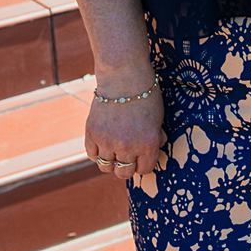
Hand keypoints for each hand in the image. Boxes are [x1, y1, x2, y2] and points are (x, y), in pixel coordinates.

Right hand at [86, 67, 165, 184]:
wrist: (124, 76)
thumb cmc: (146, 95)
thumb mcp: (159, 117)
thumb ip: (156, 136)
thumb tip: (156, 148)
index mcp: (148, 143)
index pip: (144, 169)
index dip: (143, 164)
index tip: (141, 158)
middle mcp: (128, 147)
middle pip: (124, 173)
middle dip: (127, 167)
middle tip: (127, 157)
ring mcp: (108, 142)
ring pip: (106, 167)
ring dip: (111, 161)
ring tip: (114, 150)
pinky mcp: (92, 134)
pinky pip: (92, 155)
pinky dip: (97, 152)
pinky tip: (103, 144)